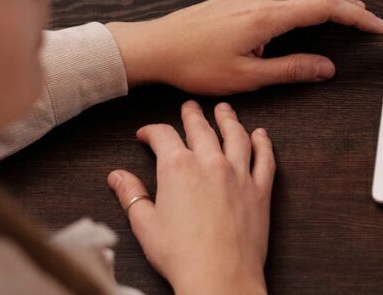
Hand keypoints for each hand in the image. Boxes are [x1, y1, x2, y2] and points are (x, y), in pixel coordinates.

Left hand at [107, 0, 382, 94]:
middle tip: (367, 18)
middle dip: (348, 1)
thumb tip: (326, 68)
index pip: (325, 7)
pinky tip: (308, 8)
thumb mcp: (247, 78)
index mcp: (267, 16)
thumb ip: (292, 70)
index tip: (375, 26)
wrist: (155, 47)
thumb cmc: (195, 65)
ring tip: (346, 11)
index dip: (355, 16)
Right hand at [107, 101, 273, 294]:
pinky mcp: (260, 190)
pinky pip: (265, 158)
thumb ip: (131, 194)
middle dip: (192, 115)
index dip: (152, 131)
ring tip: (224, 110)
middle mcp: (210, 163)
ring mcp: (239, 174)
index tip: (146, 134)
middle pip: (202, 129)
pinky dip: (264, 143)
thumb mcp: (144, 224)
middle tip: (189, 107)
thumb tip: (117, 176)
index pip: (164, 136)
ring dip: (229, 119)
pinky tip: (261, 135)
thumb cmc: (180, 255)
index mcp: (178, 169)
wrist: (219, 276)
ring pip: (236, 136)